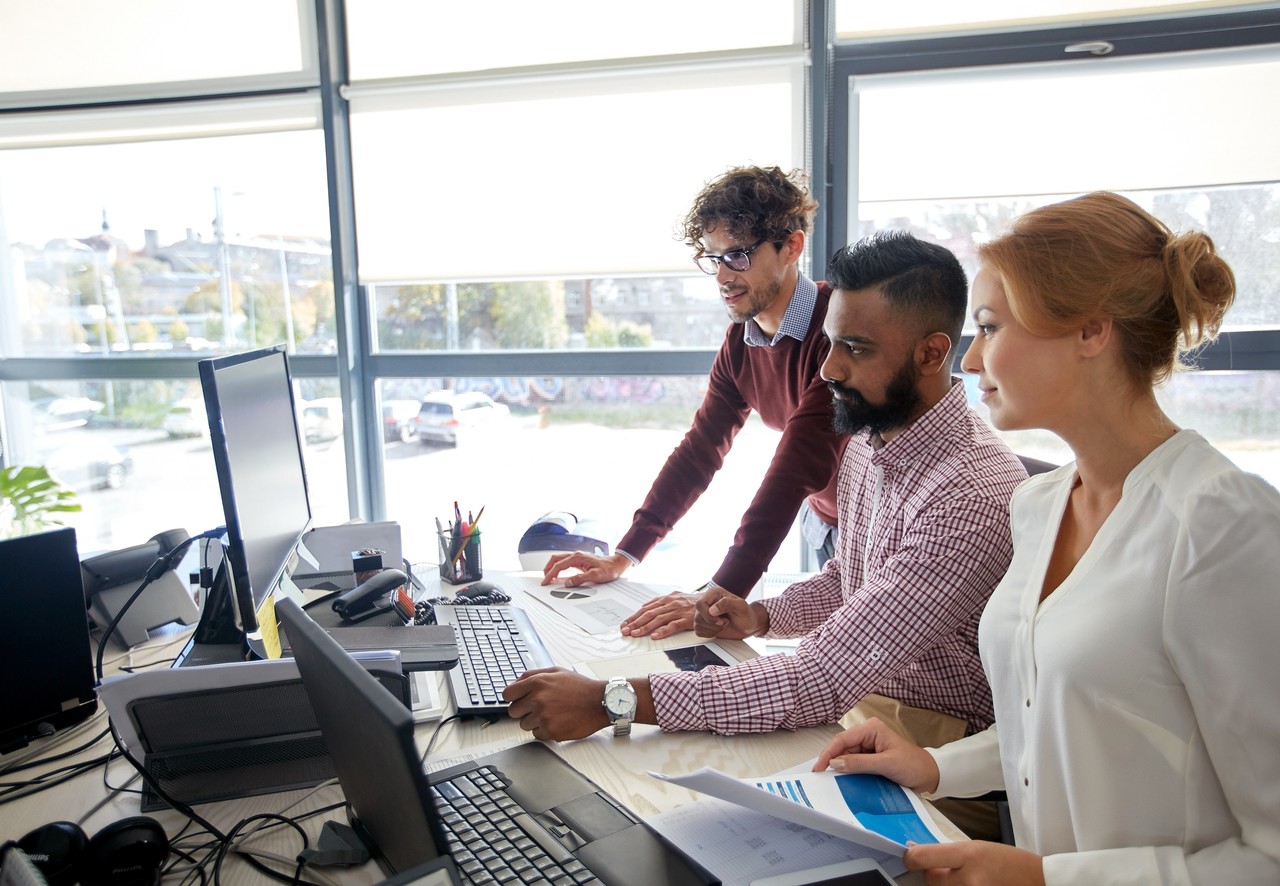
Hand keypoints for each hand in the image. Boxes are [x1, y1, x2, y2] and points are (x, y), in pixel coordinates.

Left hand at [502, 667, 607, 740]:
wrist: (600, 702)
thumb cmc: (580, 687)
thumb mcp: (556, 671)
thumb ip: (533, 675)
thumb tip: (516, 683)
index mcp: (537, 682)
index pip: (507, 694)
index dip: (513, 698)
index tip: (519, 701)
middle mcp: (537, 699)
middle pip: (513, 712)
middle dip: (524, 710)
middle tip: (538, 708)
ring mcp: (543, 716)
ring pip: (524, 725)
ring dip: (535, 722)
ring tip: (552, 714)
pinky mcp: (550, 731)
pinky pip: (536, 735)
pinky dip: (545, 731)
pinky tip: (557, 722)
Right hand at [541, 551, 630, 586]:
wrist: (617, 564)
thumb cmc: (609, 569)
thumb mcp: (595, 575)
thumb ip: (580, 579)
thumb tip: (568, 583)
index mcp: (577, 557)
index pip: (558, 565)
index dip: (550, 574)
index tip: (546, 581)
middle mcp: (576, 555)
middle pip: (556, 559)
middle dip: (547, 568)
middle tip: (544, 579)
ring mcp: (578, 557)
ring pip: (559, 559)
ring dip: (552, 567)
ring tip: (549, 576)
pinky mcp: (580, 560)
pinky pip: (565, 562)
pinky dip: (558, 567)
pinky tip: (559, 573)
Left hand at [619, 591, 700, 638]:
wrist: (712, 600)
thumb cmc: (692, 601)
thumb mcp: (675, 597)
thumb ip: (660, 602)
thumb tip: (645, 606)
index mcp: (666, 599)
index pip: (646, 608)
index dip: (634, 617)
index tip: (625, 624)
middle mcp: (671, 603)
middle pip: (649, 614)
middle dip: (635, 623)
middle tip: (626, 631)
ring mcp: (679, 611)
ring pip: (658, 619)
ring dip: (645, 627)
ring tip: (636, 634)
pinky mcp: (687, 619)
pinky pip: (673, 625)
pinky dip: (663, 631)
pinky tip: (655, 636)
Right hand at [693, 588, 763, 639]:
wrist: (748, 626)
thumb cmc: (747, 615)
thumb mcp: (742, 607)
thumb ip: (727, 603)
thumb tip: (712, 609)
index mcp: (714, 594)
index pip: (700, 604)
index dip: (708, 615)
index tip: (721, 620)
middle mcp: (708, 602)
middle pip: (697, 616)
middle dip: (712, 624)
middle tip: (725, 622)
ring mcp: (704, 613)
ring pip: (697, 624)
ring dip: (712, 629)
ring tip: (723, 625)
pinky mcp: (704, 623)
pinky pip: (698, 631)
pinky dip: (709, 634)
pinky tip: (718, 630)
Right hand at [812, 717, 940, 794]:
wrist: (930, 775)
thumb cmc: (913, 765)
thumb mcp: (886, 764)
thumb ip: (859, 763)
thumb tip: (835, 763)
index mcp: (871, 728)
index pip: (843, 739)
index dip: (828, 753)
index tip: (819, 768)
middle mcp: (868, 734)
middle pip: (842, 747)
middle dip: (832, 761)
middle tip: (820, 776)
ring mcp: (868, 746)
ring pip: (846, 757)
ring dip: (839, 768)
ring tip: (829, 780)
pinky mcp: (870, 758)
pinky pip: (853, 764)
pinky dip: (848, 772)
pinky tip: (842, 780)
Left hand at [904, 840, 1043, 885]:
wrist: (1039, 881)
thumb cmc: (1010, 863)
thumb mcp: (979, 848)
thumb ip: (949, 852)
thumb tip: (917, 853)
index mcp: (969, 855)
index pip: (923, 857)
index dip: (911, 857)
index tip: (909, 856)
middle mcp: (969, 879)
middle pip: (931, 879)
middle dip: (935, 875)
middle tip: (951, 871)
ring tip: (967, 880)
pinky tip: (971, 885)